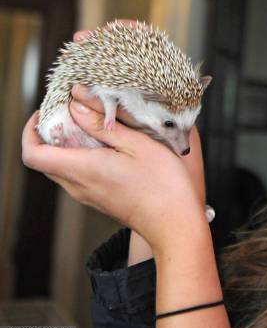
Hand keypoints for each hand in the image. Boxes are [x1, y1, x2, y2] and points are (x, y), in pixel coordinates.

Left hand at [22, 20, 208, 251]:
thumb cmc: (163, 185)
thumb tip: (76, 103)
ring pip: (61, 166)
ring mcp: (88, 195)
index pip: (33, 153)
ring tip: (95, 126)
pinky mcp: (100, 199)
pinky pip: (78, 175)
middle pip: (44, 158)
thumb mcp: (138, 144)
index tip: (48, 111)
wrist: (175, 225)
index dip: (31, 130)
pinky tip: (109, 146)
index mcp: (83, 169)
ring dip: (68, 144)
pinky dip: (82, 157)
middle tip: (74, 112)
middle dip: (51, 132)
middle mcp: (79, 185)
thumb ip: (104, 124)